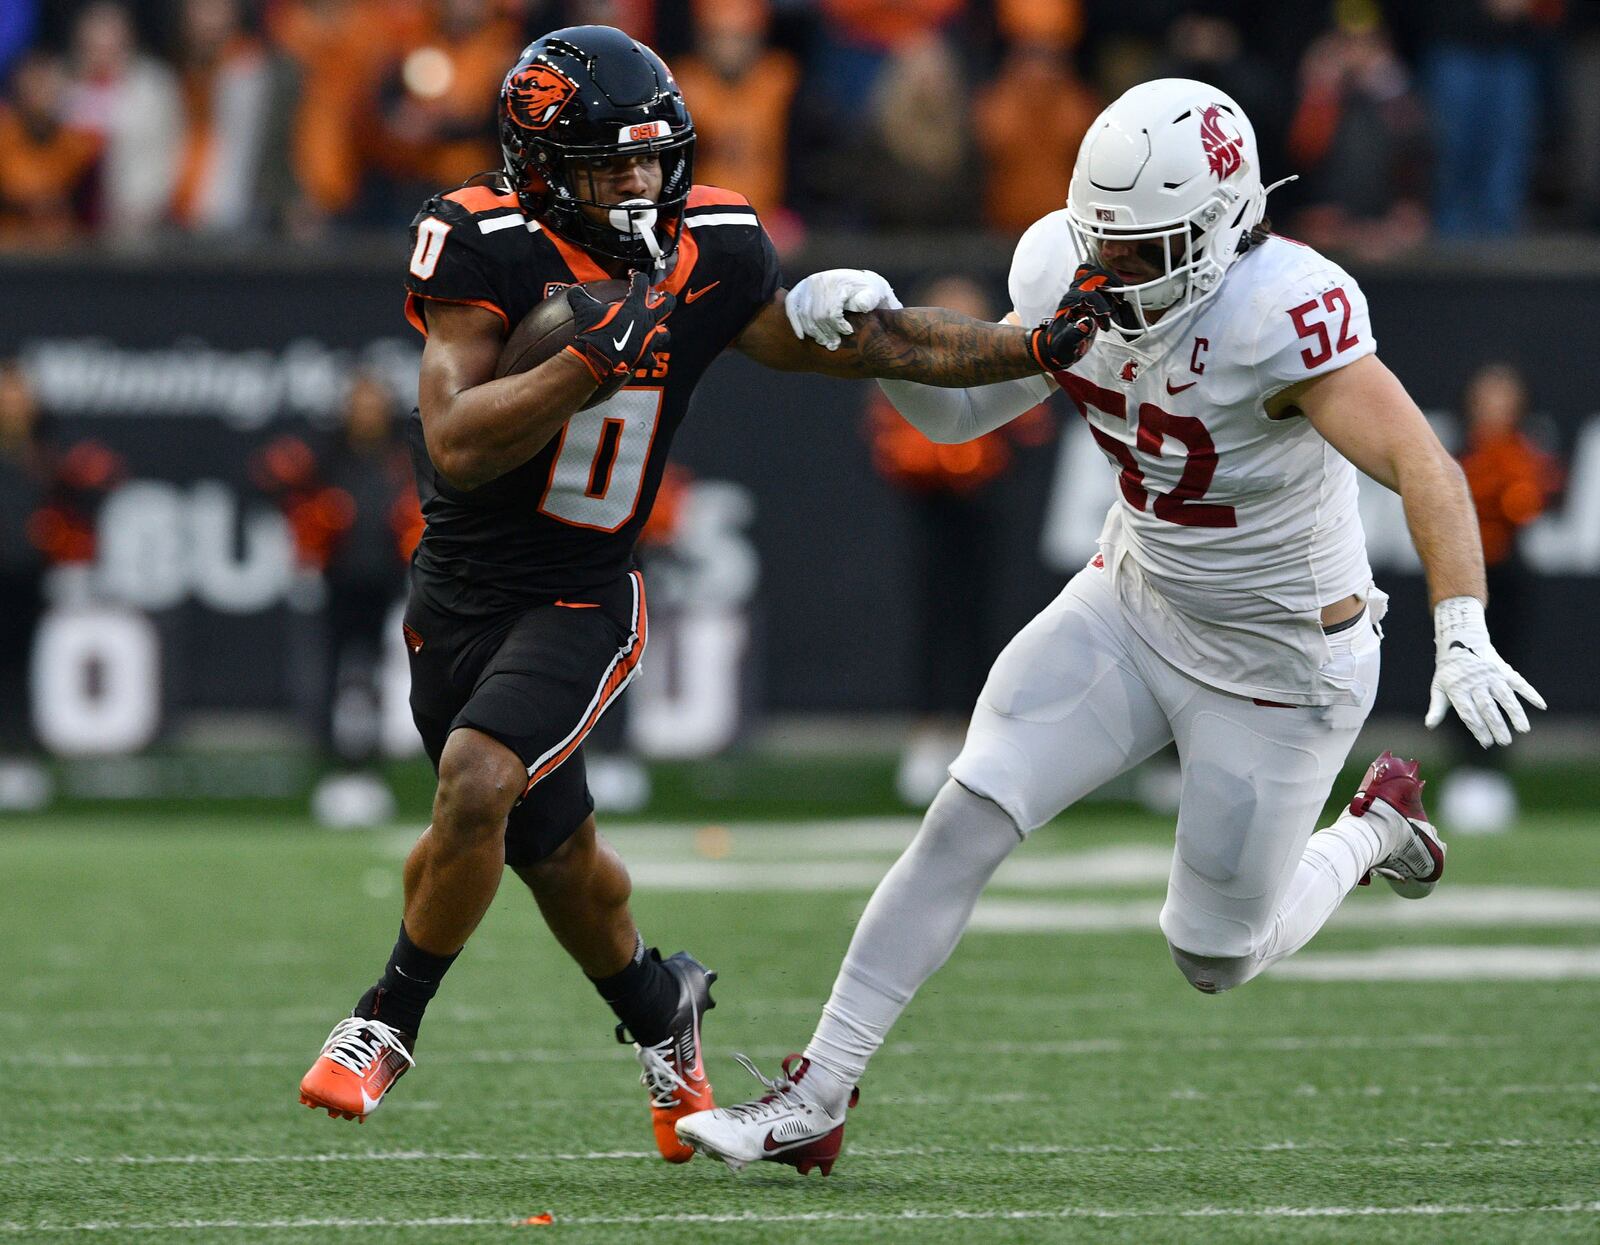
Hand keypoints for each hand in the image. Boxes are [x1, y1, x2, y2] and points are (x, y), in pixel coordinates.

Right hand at [565, 272, 673, 382]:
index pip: (642, 283)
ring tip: (657, 329)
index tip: (633, 275)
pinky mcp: (644, 357)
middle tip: (664, 297)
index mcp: (635, 306)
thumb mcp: (583, 310)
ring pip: (665, 334)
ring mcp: (648, 340)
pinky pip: (652, 359)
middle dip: (667, 299)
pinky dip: (649, 358)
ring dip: (661, 331)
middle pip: (668, 305)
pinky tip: (646, 357)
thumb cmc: (593, 332)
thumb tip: (575, 291)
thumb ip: (580, 296)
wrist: (597, 358)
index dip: (638, 276)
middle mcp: (646, 321)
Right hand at [784, 269, 902, 350]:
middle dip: (826, 333)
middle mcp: (818, 281)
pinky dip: (795, 323)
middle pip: (816, 317)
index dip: (838, 327)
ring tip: (826, 341)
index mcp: (836, 281)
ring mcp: (807, 285)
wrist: (861, 280)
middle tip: (836, 343)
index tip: (848, 331)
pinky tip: (802, 336)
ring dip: (814, 333)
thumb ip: (869, 299)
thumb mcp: (875, 293)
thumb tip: (861, 306)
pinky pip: (791, 309)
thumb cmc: (870, 290)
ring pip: (804, 317)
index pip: (830, 312)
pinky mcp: (799, 290)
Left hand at [1028, 264, 1115, 371]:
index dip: (1101, 306)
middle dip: (1109, 284)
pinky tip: (1113, 306)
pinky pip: (1099, 283)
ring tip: (1117, 303)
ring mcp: (1081, 294)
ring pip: (1096, 275)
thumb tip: (1087, 323)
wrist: (1056, 346)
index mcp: (1069, 303)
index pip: (1089, 295)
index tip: (1105, 320)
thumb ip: (1074, 335)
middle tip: (1118, 300)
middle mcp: (1074, 295)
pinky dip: (1110, 290)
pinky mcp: (1087, 297)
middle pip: (1093, 275)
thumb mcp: (1065, 345)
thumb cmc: (1060, 345)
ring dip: (1111, 285)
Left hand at [1424, 596, 1545, 746]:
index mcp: (1458, 690)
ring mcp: (1491, 676)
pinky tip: (1541, 705)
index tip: (1486, 743)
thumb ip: (1436, 708)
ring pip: (1505, 697)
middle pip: (1487, 708)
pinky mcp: (1504, 670)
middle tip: (1505, 742)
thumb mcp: (1438, 688)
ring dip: (1516, 713)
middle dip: (1497, 726)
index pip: (1469, 713)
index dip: (1478, 729)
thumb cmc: (1449, 672)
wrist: (1460, 643)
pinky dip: (1530, 693)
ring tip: (1523, 729)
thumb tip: (1429, 726)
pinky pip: (1519, 682)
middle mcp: (1476, 683)